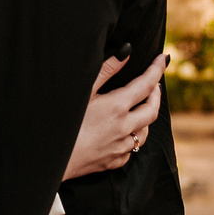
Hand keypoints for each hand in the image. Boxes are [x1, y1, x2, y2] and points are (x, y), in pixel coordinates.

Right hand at [63, 49, 167, 181]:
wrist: (50, 159)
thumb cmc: (61, 120)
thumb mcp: (82, 90)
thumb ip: (106, 69)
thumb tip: (127, 52)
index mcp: (117, 106)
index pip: (146, 84)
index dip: (157, 70)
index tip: (163, 59)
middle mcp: (124, 127)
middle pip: (152, 109)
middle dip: (157, 94)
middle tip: (154, 84)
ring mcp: (120, 147)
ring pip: (144, 132)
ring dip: (146, 117)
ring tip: (139, 108)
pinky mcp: (113, 162)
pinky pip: (130, 149)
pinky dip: (131, 138)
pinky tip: (123, 133)